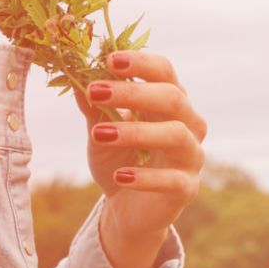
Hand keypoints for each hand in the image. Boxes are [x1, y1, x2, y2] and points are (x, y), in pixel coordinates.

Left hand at [70, 50, 207, 247]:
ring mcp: (192, 156)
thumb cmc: (119, 160)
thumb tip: (76, 78)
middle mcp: (188, 123)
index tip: (109, 59)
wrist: (127, 208)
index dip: (140, 63)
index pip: (164, 71)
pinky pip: (173, 180)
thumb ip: (93, 107)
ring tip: (100, 133)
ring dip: (136, 131)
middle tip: (95, 91)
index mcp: (170, 101)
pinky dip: (146, 178)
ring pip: (176, 134)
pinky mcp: (187, 188)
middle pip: (172, 98)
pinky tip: (119, 176)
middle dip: (133, 92)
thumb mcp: (100, 131)